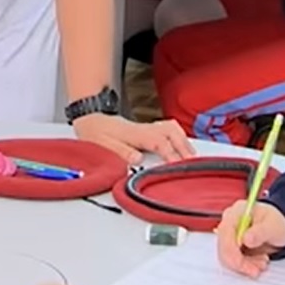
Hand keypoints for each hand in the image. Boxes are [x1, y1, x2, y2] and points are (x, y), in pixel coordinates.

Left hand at [71, 112, 193, 166]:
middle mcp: (145, 128)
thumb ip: (121, 151)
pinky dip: (179, 136)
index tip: (178, 165)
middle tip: (192, 163)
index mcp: (135, 134)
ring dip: (183, 140)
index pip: (158, 142)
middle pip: (171, 132)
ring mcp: (148, 126)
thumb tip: (137, 159)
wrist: (91, 119)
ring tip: (191, 156)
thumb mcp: (103, 145)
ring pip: (172, 128)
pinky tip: (182, 145)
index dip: (170, 153)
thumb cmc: (97, 133)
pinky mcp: (149, 127)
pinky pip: (170, 128)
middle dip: (184, 147)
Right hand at [216, 199, 284, 277]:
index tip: (242, 264)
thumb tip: (246, 239)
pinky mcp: (232, 246)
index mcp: (236, 212)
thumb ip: (260, 232)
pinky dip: (245, 265)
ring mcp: (229, 235)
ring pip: (227, 256)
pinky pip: (233, 260)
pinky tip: (258, 263)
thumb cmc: (276, 222)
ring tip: (262, 264)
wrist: (280, 228)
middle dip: (239, 262)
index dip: (231, 251)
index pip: (225, 232)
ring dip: (244, 265)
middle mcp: (229, 223)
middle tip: (255, 269)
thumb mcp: (273, 226)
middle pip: (223, 246)